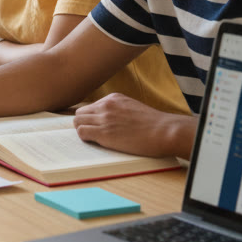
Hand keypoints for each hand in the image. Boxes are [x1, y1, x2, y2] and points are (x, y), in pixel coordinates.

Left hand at [73, 93, 195, 158]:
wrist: (164, 131)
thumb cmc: (154, 125)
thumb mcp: (133, 108)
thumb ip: (118, 110)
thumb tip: (108, 119)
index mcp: (113, 98)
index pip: (90, 107)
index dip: (91, 118)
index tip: (96, 126)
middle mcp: (106, 105)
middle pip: (80, 113)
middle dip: (83, 123)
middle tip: (93, 134)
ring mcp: (104, 118)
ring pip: (77, 122)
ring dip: (83, 130)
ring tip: (95, 139)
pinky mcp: (103, 132)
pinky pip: (82, 133)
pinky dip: (85, 138)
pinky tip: (96, 143)